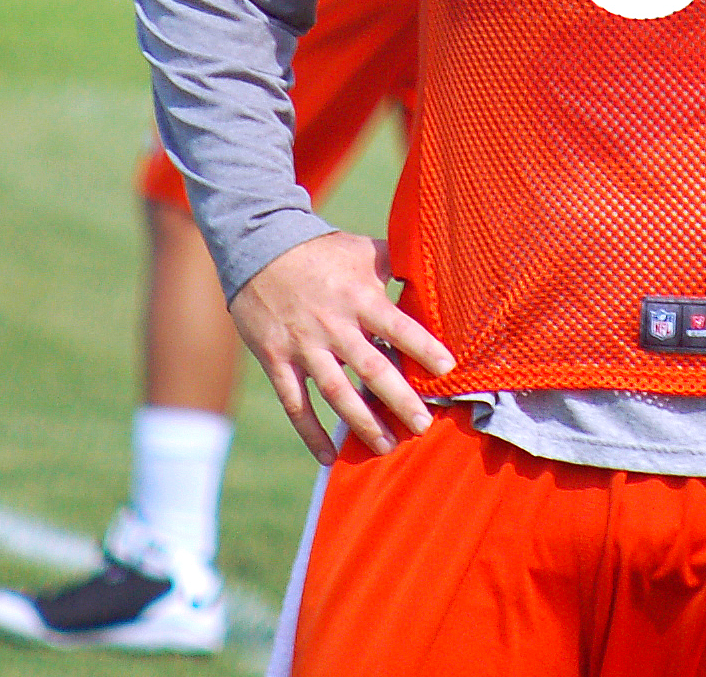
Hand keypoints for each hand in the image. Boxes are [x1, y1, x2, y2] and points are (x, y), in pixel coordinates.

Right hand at [227, 230, 452, 461]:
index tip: (448, 369)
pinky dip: (311, 432)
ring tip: (387, 446)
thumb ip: (395, 262)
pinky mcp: (276, 359)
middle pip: (371, 368)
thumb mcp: (361, 250)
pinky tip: (328, 457)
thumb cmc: (320, 251)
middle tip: (423, 426)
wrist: (258, 248)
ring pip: (336, 392)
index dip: (423, 347)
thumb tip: (432, 267)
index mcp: (358, 297)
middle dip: (399, 399)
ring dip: (362, 423)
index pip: (397, 326)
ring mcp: (303, 345)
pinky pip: (295, 403)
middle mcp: (333, 325)